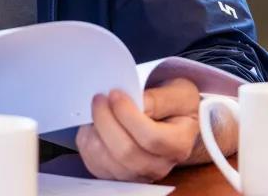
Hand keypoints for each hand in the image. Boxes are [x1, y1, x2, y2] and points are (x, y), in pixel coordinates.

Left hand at [76, 78, 200, 182]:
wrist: (171, 123)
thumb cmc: (175, 106)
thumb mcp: (179, 93)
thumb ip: (160, 98)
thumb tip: (138, 103)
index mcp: (178, 145)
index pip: (152, 138)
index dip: (128, 115)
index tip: (115, 94)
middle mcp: (158, 166)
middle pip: (126, 152)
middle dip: (106, 121)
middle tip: (100, 98)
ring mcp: (136, 174)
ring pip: (106, 159)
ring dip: (95, 130)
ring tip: (98, 108)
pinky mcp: (114, 174)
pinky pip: (93, 162)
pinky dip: (88, 140)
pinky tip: (94, 123)